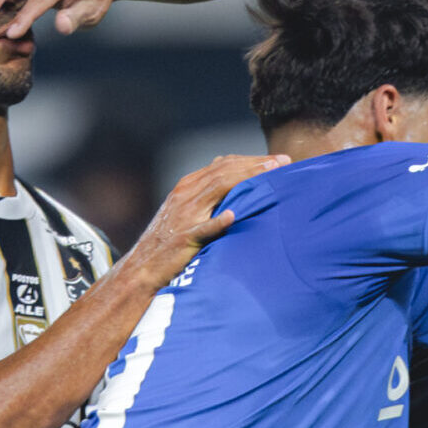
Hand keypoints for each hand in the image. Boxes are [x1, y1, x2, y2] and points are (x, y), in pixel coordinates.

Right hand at [120, 153, 286, 288]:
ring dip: (246, 180)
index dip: (252, 159)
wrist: (143, 267)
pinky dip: (217, 221)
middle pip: (225, 171)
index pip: (224, 164)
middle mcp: (185, 194)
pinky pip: (202, 228)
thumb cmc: (170, 241)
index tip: (279, 161)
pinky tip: (233, 216)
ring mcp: (184, 215)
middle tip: (285, 162)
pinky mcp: (183, 238)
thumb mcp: (188, 212)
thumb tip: (239, 182)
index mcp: (188, 186)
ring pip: (217, 189)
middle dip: (256, 164)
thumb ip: (209, 196)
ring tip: (270, 176)